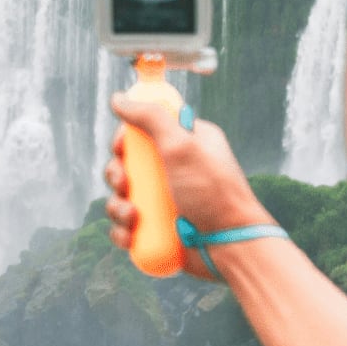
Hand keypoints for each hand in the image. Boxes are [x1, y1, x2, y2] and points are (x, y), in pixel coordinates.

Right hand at [101, 95, 273, 270]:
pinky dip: (122, 230)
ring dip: (117, 206)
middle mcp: (175, 169)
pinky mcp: (158, 228)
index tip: (122, 148)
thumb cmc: (214, 194)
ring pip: (123, 196)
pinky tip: (130, 234)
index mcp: (186, 143)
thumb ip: (151, 118)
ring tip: (132, 216)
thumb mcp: (182, 146)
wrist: (230, 247)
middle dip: (117, 175)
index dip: (126, 138)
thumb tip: (119, 98)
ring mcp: (166, 200)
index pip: (145, 129)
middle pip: (127, 164)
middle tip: (124, 184)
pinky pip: (127, 225)